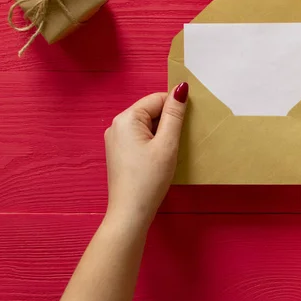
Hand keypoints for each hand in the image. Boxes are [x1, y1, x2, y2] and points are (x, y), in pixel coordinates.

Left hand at [104, 83, 188, 229]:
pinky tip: (158, 159)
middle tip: (176, 143)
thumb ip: (174, 115)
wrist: (130, 212)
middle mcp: (116, 125)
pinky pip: (139, 137)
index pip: (157, 99)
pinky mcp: (118, 153)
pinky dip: (153, 143)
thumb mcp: (167, 144)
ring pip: (146, 125)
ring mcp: (115, 140)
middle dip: (167, 122)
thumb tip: (180, 88)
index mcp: (126, 118)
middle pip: (150, 111)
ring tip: (168, 153)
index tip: (185, 127)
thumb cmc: (149, 179)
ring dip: (161, 134)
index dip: (175, 109)